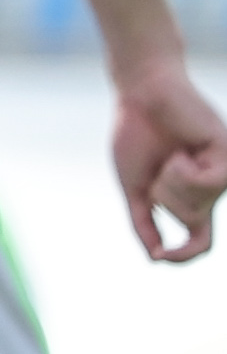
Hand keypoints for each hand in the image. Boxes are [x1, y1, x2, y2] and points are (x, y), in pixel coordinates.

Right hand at [111, 56, 226, 261]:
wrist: (139, 95)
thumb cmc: (136, 135)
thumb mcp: (134, 187)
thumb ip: (143, 221)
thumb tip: (156, 257)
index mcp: (190, 198)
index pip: (200, 241)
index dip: (184, 256)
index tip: (163, 255)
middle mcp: (212, 189)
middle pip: (190, 220)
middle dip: (163, 198)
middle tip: (159, 166)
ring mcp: (222, 173)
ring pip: (198, 204)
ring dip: (171, 182)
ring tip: (171, 153)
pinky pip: (207, 184)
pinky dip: (184, 171)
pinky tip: (182, 150)